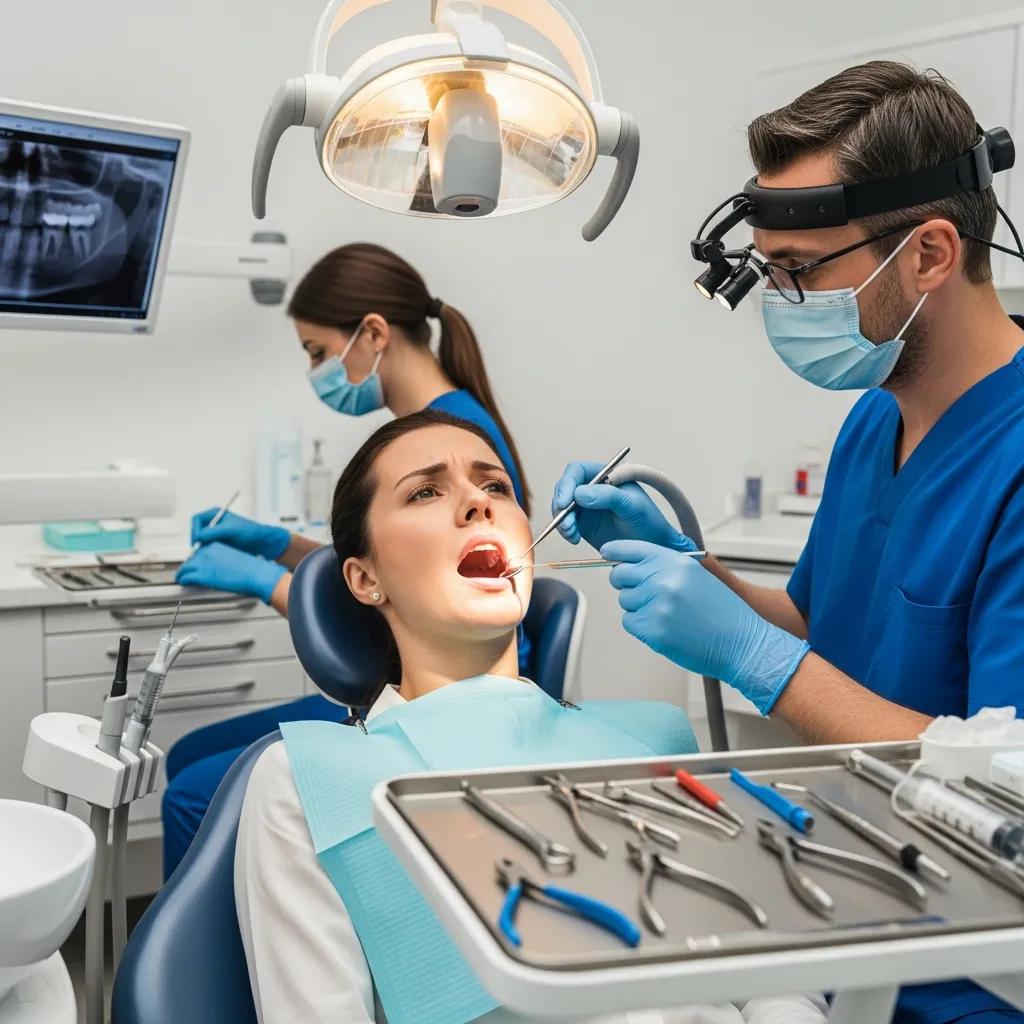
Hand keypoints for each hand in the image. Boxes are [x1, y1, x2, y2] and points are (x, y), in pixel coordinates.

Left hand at [176, 542, 287, 603]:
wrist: (256, 573)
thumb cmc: (250, 568)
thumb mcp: (233, 557)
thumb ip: (221, 559)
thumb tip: (217, 568)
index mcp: (216, 545)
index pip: (199, 551)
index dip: (197, 560)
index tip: (197, 566)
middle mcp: (207, 551)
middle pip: (190, 559)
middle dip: (189, 567)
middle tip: (189, 574)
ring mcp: (203, 563)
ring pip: (184, 568)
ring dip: (183, 574)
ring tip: (183, 579)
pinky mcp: (202, 575)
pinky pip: (185, 578)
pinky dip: (183, 581)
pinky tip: (185, 583)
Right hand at [190, 509, 289, 560]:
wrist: (262, 543)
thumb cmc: (250, 532)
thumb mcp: (230, 530)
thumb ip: (212, 532)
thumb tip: (197, 537)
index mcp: (215, 513)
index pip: (196, 519)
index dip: (194, 530)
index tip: (198, 541)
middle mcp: (213, 522)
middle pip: (195, 530)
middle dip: (196, 540)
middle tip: (199, 551)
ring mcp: (214, 533)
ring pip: (199, 540)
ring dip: (201, 547)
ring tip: (208, 553)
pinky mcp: (218, 543)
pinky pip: (206, 547)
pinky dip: (206, 551)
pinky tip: (212, 556)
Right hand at [551, 460, 689, 550]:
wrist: (651, 545)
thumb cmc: (647, 521)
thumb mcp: (632, 506)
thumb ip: (609, 496)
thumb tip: (579, 493)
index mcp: (605, 474)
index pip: (577, 471)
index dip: (567, 483)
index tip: (565, 502)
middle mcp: (592, 487)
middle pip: (564, 488)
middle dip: (560, 505)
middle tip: (566, 523)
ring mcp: (585, 505)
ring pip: (561, 506)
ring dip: (562, 520)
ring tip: (572, 534)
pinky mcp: (581, 522)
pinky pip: (565, 522)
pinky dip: (565, 530)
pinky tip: (574, 539)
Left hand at [603, 540, 808, 714]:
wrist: (742, 643)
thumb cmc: (723, 612)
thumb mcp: (697, 576)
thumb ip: (666, 566)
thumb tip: (633, 563)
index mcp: (676, 562)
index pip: (633, 549)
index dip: (616, 551)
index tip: (607, 553)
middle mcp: (664, 580)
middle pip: (620, 575)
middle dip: (626, 583)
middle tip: (644, 592)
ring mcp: (657, 606)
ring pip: (625, 600)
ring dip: (638, 607)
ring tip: (666, 614)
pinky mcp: (653, 630)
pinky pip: (630, 622)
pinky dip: (641, 626)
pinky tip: (664, 627)